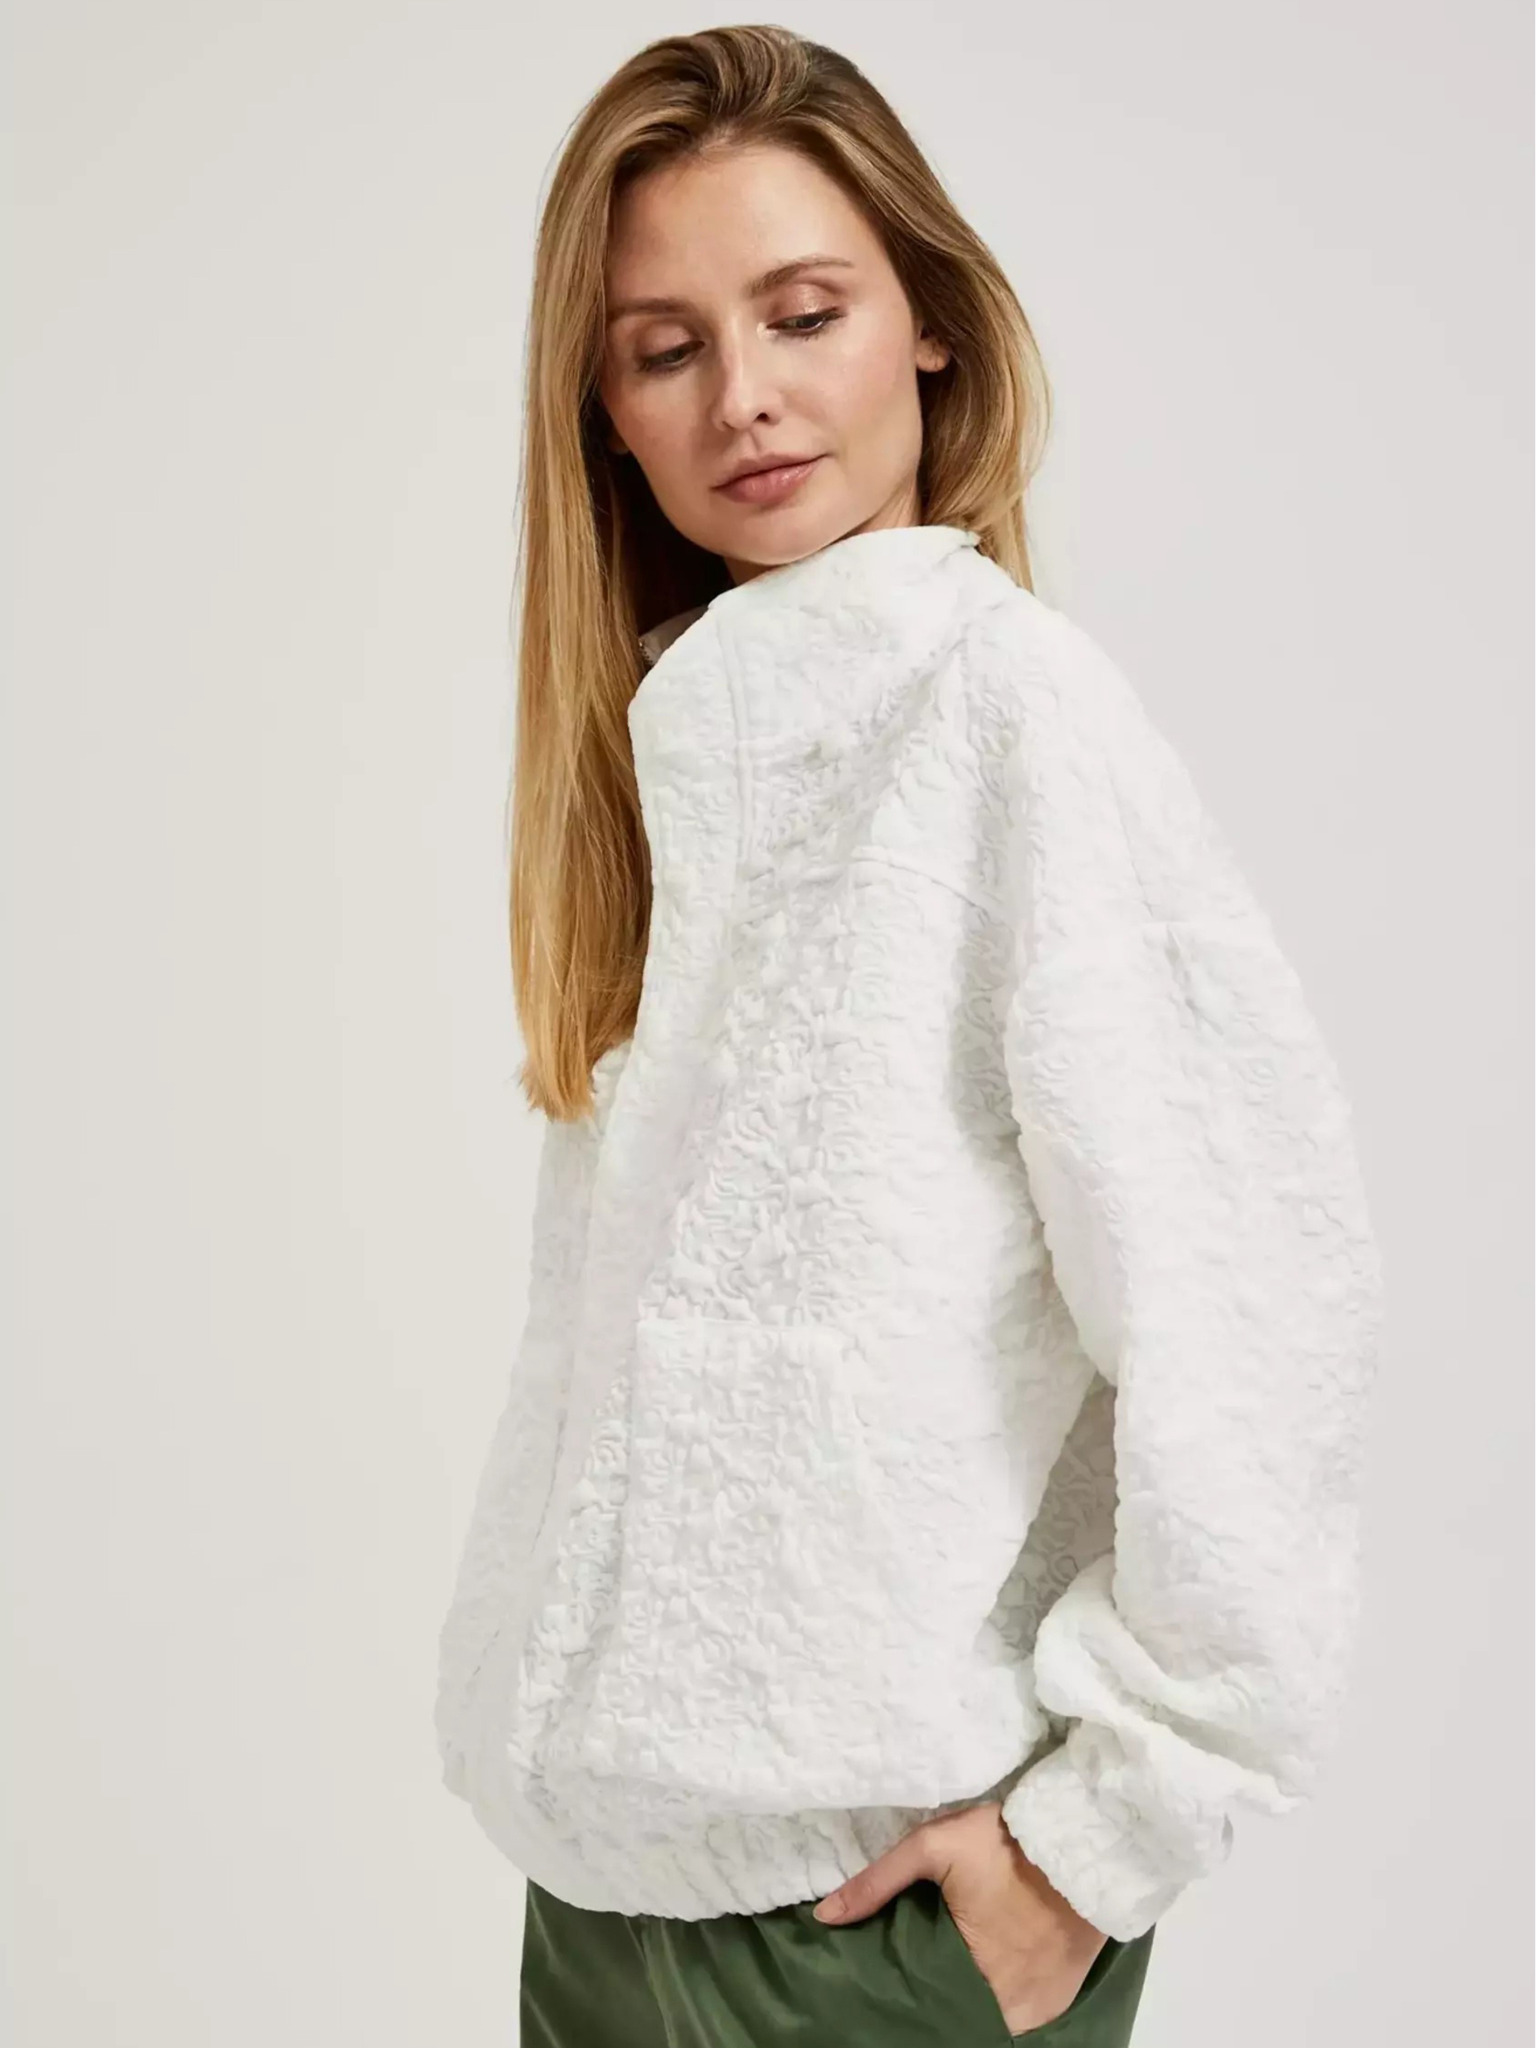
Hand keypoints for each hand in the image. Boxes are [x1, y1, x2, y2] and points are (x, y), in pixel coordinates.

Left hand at [812, 1797, 1107, 2034]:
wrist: (1083, 1841)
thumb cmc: (1005, 1843)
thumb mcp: (933, 1845)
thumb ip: (877, 1882)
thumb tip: (824, 1916)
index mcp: (969, 1975)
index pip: (926, 2005)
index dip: (910, 1996)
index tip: (894, 1984)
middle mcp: (1006, 2006)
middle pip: (959, 2015)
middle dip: (940, 2001)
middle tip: (923, 1976)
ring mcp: (1038, 2010)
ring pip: (990, 2020)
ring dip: (972, 2003)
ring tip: (951, 1978)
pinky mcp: (1061, 2002)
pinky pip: (1023, 2018)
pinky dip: (1004, 2004)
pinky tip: (989, 1981)